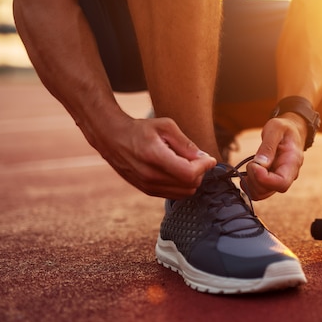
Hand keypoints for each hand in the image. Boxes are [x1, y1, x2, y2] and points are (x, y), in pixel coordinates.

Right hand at [86, 115, 216, 198]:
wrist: (112, 138)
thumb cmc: (141, 129)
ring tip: (186, 163)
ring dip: (192, 180)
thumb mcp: (166, 126)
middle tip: (198, 159)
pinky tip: (178, 170)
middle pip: (190, 185)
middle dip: (200, 173)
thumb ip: (186, 143)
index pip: (189, 173)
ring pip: (184, 193)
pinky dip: (182, 185)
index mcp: (155, 156)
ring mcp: (147, 186)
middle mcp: (150, 175)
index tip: (209, 158)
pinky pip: (174, 194)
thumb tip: (204, 158)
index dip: (204, 167)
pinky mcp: (147, 191)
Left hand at [245, 114, 305, 200]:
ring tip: (251, 165)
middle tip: (252, 162)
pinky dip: (249, 185)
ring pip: (262, 193)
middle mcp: (289, 175)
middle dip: (254, 178)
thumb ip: (268, 146)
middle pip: (270, 190)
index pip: (281, 183)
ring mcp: (280, 180)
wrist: (291, 132)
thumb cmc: (284, 128)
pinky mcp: (271, 181)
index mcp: (292, 162)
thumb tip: (260, 164)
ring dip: (250, 183)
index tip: (254, 164)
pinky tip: (248, 173)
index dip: (263, 178)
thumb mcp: (275, 128)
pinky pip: (259, 191)